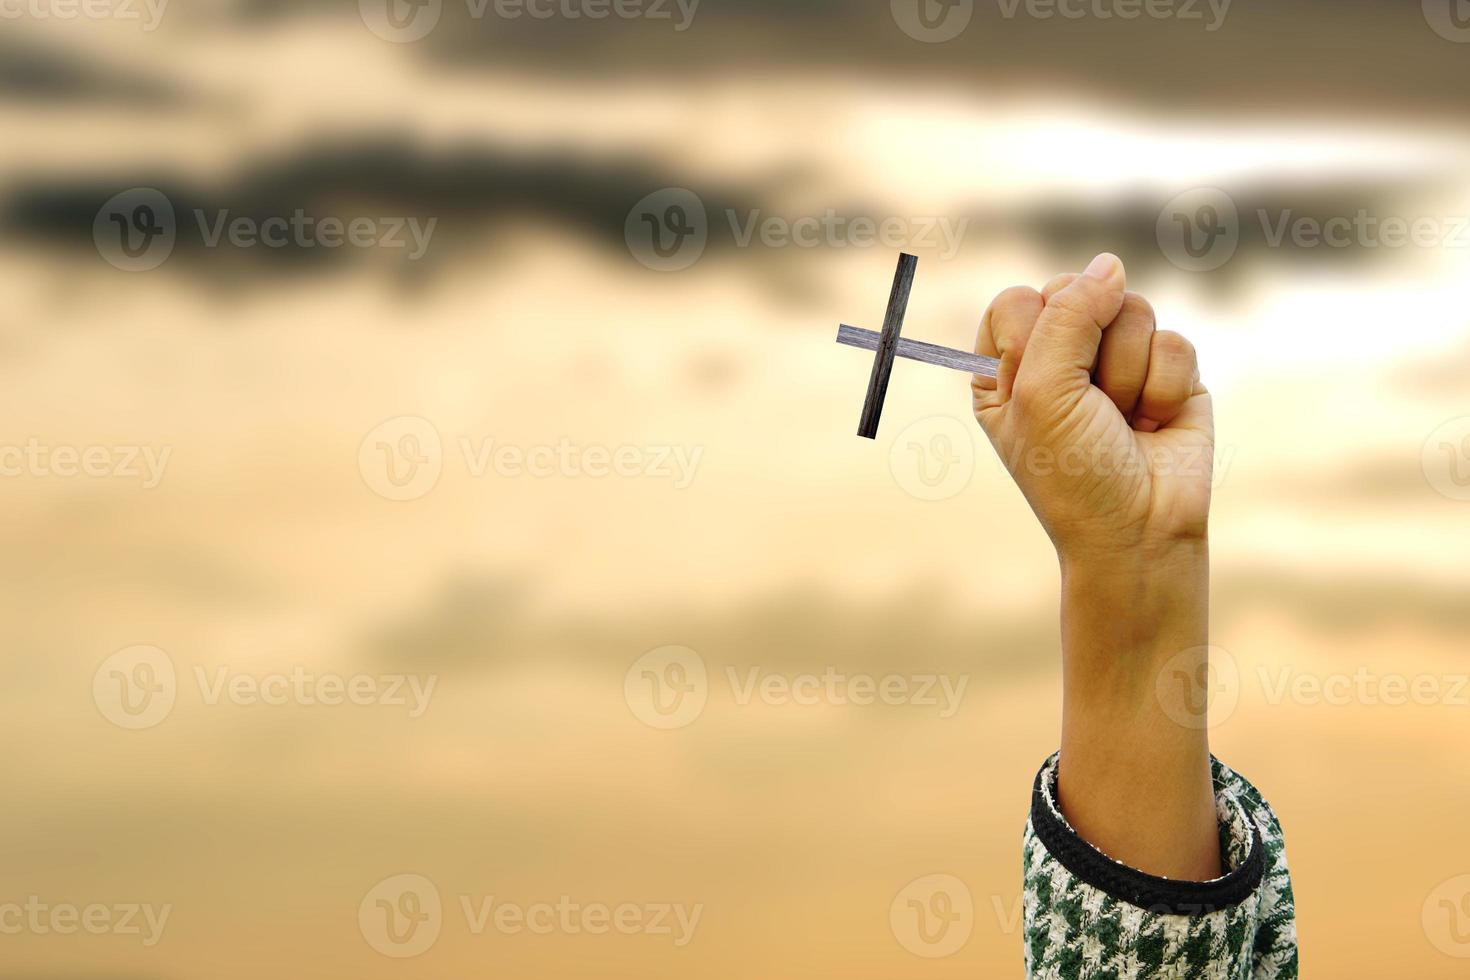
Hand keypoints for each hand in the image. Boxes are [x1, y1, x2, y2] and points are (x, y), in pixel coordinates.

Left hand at [971, 253, 1211, 564]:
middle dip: (1089, 349)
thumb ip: (1068, 316)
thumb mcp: (1043, 392)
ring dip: (1128, 373)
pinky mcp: (1167, 372)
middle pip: (1078, 292)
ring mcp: (1115, 363)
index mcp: (1006, 368)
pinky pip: (1174, 340)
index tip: (1042, 378)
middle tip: (1088, 403)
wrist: (1139, 532)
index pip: (1016, 299)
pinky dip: (1165, 386)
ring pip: (1133, 309)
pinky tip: (1155, 423)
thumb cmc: (1073, 473)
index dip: (1037, 329)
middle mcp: (1058, 359)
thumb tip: (1110, 264)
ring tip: (1122, 420)